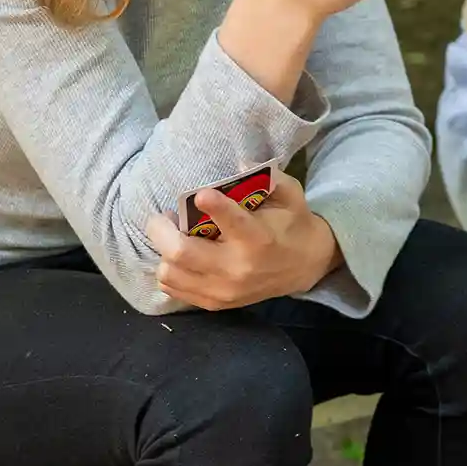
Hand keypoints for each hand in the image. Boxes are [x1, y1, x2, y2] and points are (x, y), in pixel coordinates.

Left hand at [146, 171, 341, 309]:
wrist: (305, 266)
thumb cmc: (292, 223)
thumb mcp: (290, 194)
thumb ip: (268, 177)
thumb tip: (239, 162)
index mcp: (259, 238)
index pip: (233, 223)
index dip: (214, 207)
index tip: (200, 194)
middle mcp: (238, 267)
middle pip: (182, 252)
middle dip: (162, 230)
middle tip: (162, 216)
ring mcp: (224, 290)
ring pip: (171, 273)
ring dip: (163, 250)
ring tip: (171, 235)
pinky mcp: (215, 303)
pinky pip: (174, 290)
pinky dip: (168, 270)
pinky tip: (178, 256)